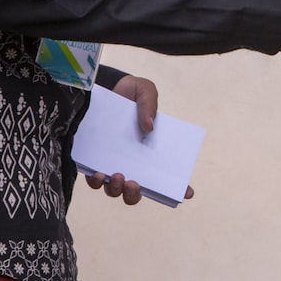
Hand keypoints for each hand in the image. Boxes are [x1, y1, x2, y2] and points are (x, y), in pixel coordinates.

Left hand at [84, 74, 195, 204]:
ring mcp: (112, 163)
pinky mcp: (93, 160)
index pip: (166, 174)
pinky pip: (94, 180)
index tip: (187, 192)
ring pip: (114, 189)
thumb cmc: (131, 92)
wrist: (105, 87)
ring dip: (116, 189)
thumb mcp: (145, 91)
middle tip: (134, 182)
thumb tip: (148, 127)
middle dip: (135, 193)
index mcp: (151, 149)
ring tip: (117, 176)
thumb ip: (148, 106)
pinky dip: (96, 181)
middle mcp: (132, 162)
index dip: (179, 187)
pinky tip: (98, 173)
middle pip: (136, 191)